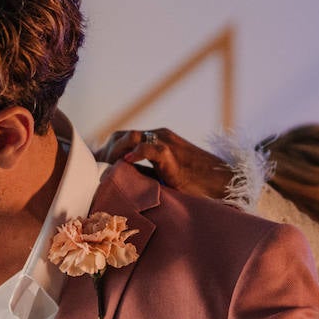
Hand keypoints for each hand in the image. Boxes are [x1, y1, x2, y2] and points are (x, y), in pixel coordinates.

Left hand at [95, 128, 233, 199]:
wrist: (221, 181)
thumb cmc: (196, 182)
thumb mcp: (165, 175)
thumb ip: (147, 174)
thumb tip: (125, 183)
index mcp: (158, 139)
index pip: (125, 138)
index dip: (110, 150)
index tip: (98, 166)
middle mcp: (160, 135)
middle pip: (122, 136)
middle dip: (108, 151)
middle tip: (98, 168)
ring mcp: (165, 141)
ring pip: (131, 138)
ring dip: (115, 152)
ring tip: (105, 168)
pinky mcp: (170, 153)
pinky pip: (148, 147)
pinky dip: (134, 154)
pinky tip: (124, 164)